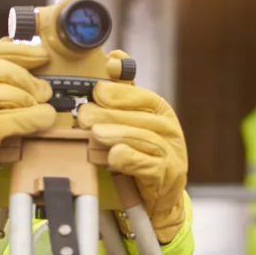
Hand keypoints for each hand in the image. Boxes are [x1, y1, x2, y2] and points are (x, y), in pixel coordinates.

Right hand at [0, 38, 56, 216]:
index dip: (22, 51)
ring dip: (34, 101)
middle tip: (44, 90)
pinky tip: (44, 118)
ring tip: (39, 107)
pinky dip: (38, 118)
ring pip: (16, 94)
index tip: (41, 54)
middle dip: (31, 80)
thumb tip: (8, 41)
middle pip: (7, 71)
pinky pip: (21, 119)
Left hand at [77, 50, 188, 242]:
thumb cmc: (143, 153)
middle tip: (84, 115)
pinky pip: (149, 166)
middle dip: (110, 115)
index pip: (144, 97)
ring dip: (118, 134)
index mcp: (161, 112)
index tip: (98, 91)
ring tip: (95, 133)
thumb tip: (114, 57)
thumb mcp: (134, 121)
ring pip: (145, 140)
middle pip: (141, 118)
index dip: (121, 93)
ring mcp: (171, 154)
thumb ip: (124, 92)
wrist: (159, 197)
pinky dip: (131, 160)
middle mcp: (170, 130)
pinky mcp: (166, 177)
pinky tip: (114, 156)